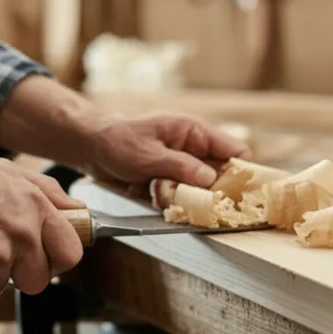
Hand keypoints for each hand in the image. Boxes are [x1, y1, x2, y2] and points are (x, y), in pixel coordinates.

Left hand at [0, 76, 252, 191]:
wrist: (92, 148)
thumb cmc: (119, 141)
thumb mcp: (148, 154)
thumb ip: (180, 166)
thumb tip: (211, 179)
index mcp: (196, 133)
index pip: (236, 152)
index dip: (241, 173)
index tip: (234, 194)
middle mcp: (195, 151)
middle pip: (219, 179)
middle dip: (200, 192)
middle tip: (174, 191)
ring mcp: (184, 168)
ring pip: (197, 193)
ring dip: (175, 197)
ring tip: (151, 187)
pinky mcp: (171, 183)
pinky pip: (179, 199)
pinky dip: (163, 200)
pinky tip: (144, 190)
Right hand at [0, 137, 83, 301]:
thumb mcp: (5, 172)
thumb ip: (47, 191)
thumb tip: (78, 210)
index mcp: (35, 208)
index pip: (71, 253)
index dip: (57, 261)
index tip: (43, 259)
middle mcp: (21, 235)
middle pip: (39, 280)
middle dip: (19, 275)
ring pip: (0, 288)